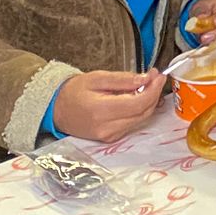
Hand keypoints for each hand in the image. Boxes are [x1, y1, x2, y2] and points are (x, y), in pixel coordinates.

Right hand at [49, 69, 165, 142]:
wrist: (57, 110)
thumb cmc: (74, 92)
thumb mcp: (97, 78)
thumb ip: (123, 79)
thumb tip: (146, 79)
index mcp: (101, 111)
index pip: (138, 104)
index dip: (153, 89)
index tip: (159, 75)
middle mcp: (107, 128)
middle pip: (143, 113)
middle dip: (154, 94)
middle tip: (154, 77)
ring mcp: (109, 136)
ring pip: (141, 119)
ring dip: (148, 102)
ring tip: (146, 85)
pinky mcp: (111, 138)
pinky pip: (133, 124)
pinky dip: (139, 110)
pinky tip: (136, 98)